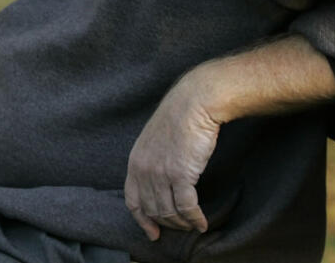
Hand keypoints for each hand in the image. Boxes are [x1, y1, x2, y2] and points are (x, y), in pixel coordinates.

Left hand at [124, 70, 220, 240]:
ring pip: (169, 212)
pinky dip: (194, 219)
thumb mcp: (155, 140)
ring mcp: (161, 173)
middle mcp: (144, 170)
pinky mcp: (181, 175)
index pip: (133, 201)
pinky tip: (202, 223)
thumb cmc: (179, 117)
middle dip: (167, 224)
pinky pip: (187, 208)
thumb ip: (152, 161)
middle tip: (181, 228)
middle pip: (153, 210)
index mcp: (135, 161)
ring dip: (183, 223)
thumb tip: (160, 183)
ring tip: (193, 225)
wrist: (194, 102)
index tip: (153, 233)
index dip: (142, 220)